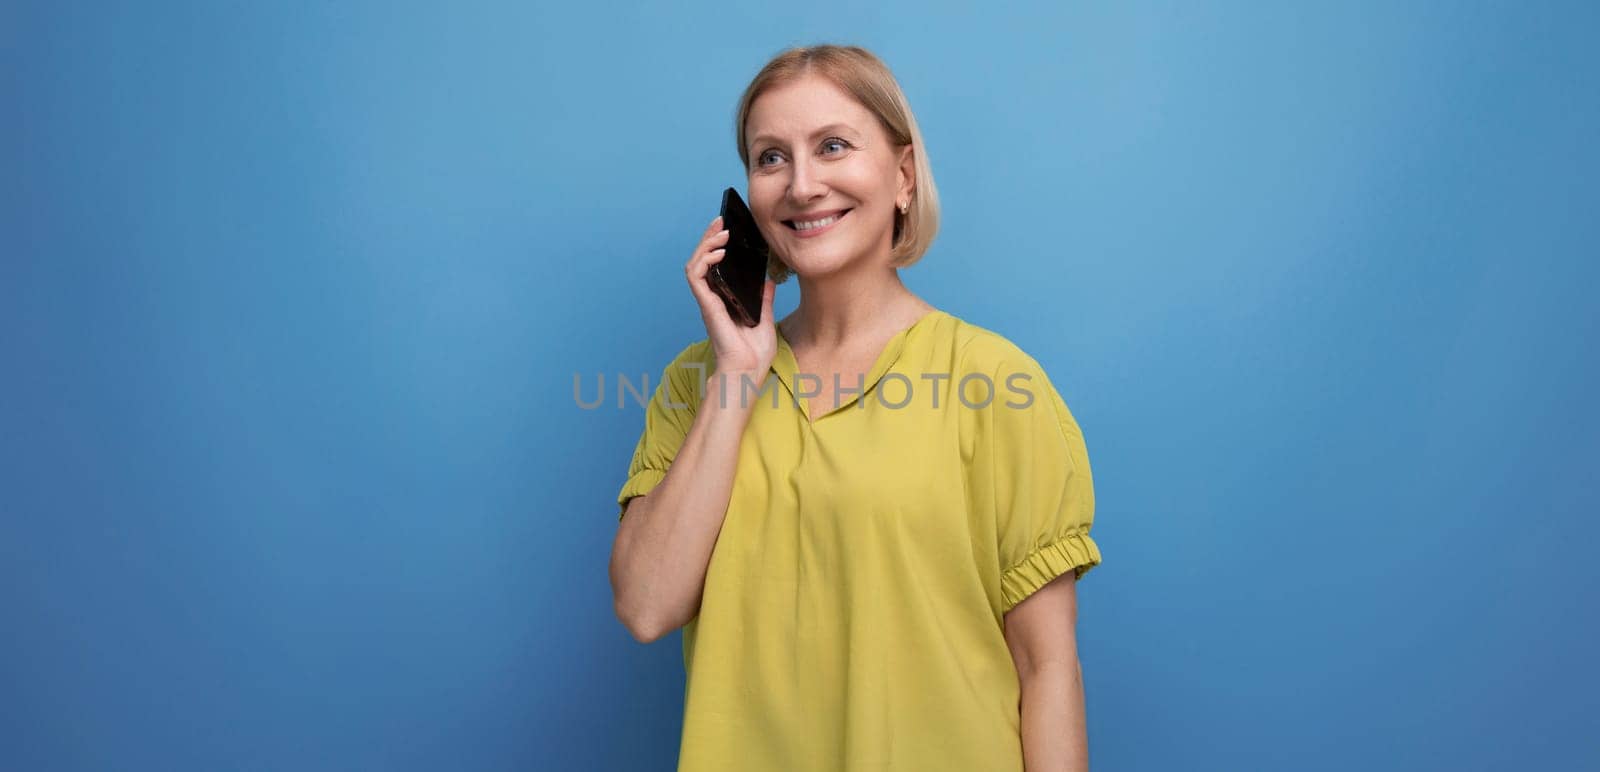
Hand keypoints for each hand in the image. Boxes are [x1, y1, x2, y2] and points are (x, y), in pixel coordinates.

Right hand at [684, 214, 776, 378]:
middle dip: (709, 237)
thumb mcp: (765, 318)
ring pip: (695, 264)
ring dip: (705, 244)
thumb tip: (768, 280)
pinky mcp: (707, 306)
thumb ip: (764, 299)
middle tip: (721, 220)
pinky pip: (696, 277)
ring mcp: (708, 301)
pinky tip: (717, 252)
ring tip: (720, 231)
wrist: (749, 371)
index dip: (717, 245)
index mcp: (724, 299)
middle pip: (703, 260)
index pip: (715, 266)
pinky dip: (703, 261)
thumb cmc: (755, 353)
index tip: (729, 229)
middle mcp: (713, 298)